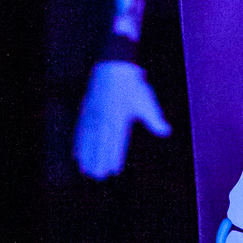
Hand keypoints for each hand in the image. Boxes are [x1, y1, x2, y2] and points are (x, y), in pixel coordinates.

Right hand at [74, 60, 170, 178]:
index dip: (115, 156)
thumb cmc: (133, 86)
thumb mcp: (146, 102)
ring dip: (87, 155)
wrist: (116, 66)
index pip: (118, 141)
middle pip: (101, 143)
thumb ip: (154, 119)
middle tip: (97, 176)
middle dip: (99, 160)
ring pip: (89, 138)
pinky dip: (78, 143)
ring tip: (85, 169)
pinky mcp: (86, 110)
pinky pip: (80, 130)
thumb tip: (166, 131)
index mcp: (121, 118)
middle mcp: (106, 118)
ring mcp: (94, 114)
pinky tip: (76, 154)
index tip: (114, 170)